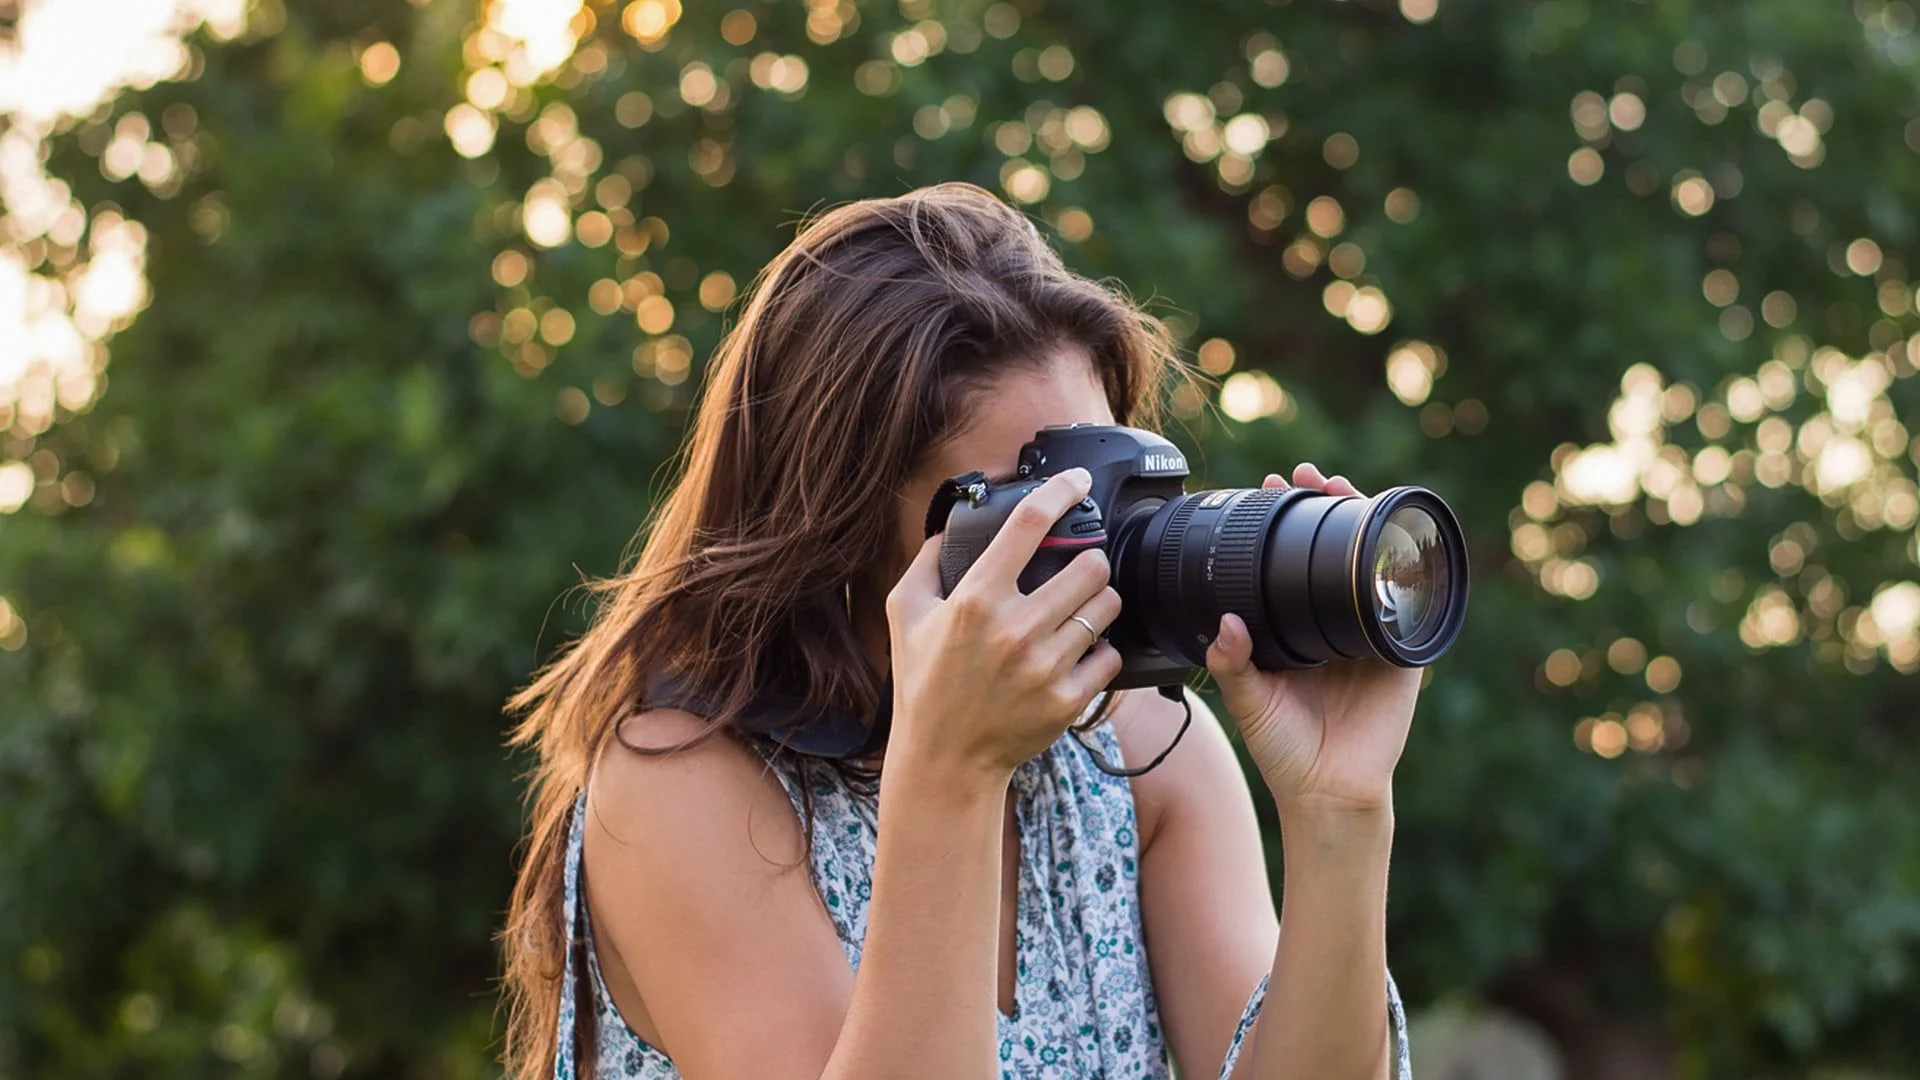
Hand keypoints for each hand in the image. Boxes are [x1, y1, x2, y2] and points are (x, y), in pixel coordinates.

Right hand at [885, 468, 1124, 787]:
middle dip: (1089, 560)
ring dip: (1099, 601)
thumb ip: (926, 562)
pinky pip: (1109, 656)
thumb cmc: (923, 685)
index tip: (1076, 482)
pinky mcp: (1067, 700)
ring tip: (1081, 609)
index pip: (1031, 524)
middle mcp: (1014, 630)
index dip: (1061, 491)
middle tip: (1080, 567)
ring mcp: (1044, 667)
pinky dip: (1100, 650)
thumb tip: (950, 524)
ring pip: (1107, 607)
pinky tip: (1079, 652)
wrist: (944, 761)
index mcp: (975, 600)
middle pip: (1089, 566)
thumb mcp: (904, 614)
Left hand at [1205, 464, 1423, 817]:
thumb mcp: (1248, 701)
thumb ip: (1232, 663)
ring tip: (1347, 489)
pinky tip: (1399, 538)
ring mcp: (1370, 633)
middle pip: (1336, 549)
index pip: (1291, 559)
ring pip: (1372, 563)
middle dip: (1329, 506)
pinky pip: (1412, 604)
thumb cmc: (1285, 750)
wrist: (1328, 793)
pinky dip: (1410, 569)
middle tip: (1311, 476)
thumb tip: (1225, 623)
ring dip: (1366, 521)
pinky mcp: (1402, 653)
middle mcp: (1333, 622)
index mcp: (1296, 626)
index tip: (1270, 486)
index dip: (1285, 523)